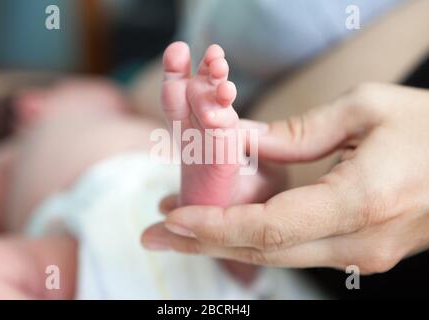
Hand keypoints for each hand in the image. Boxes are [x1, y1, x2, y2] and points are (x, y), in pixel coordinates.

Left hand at [142, 83, 428, 273]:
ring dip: (223, 241)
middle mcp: (358, 240)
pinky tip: (226, 224)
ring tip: (179, 228)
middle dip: (203, 243)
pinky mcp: (359, 251)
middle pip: (262, 250)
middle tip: (154, 234)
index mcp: (361, 201)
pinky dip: (254, 238)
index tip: (171, 220)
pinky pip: (295, 249)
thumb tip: (243, 142)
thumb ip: (297, 133)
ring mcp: (361, 254)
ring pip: (275, 255)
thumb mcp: (364, 111)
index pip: (268, 227)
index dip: (214, 227)